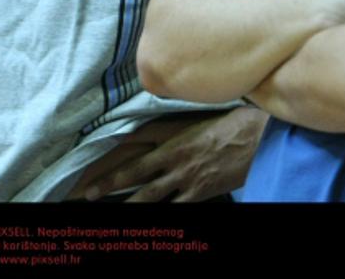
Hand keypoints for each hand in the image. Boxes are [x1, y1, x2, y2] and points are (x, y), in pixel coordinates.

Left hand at [84, 107, 266, 201]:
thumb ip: (164, 125)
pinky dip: (163, 213)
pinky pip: (176, 207)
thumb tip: (138, 132)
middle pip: (132, 172)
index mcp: (167, 134)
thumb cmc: (227, 122)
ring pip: (150, 195)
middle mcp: (172, 156)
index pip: (127, 146)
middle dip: (107, 184)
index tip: (88, 168)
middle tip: (86, 194)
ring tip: (110, 211)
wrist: (258, 136)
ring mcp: (185, 176)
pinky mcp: (201, 191)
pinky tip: (150, 225)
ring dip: (130, 204)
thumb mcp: (190, 119)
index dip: (106, 158)